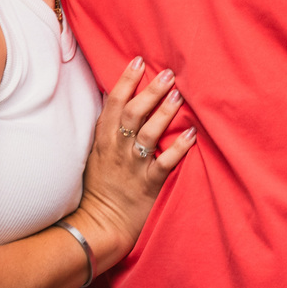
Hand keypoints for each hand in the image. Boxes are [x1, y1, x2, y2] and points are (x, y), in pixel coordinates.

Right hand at [70, 59, 196, 275]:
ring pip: (149, 133)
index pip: (113, 104)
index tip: (139, 61)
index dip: (126, 80)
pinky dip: (178, 148)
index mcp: (103, 140)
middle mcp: (117, 149)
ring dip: (165, 112)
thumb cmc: (98, 190)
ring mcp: (133, 166)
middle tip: (167, 73)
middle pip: (134, 113)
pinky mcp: (148, 184)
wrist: (97, 226)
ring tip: (179, 95)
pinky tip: (192, 134)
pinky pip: (165, 163)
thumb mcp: (95, 156)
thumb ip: (107, 132)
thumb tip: (116, 104)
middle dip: (150, 90)